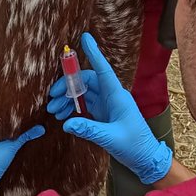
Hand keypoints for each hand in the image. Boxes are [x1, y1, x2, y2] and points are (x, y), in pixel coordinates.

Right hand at [47, 33, 171, 184]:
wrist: (145, 158)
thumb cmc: (134, 146)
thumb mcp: (110, 138)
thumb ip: (89, 130)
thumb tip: (67, 124)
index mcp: (117, 96)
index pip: (102, 70)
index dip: (94, 53)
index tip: (85, 37)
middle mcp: (112, 96)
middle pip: (86, 81)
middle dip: (67, 86)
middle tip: (51, 98)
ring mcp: (107, 104)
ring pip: (83, 93)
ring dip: (67, 99)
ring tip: (53, 111)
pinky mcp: (103, 114)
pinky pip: (84, 104)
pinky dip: (72, 108)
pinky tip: (62, 116)